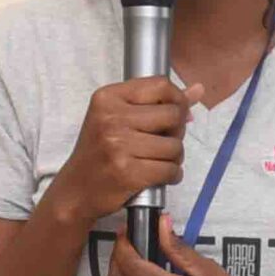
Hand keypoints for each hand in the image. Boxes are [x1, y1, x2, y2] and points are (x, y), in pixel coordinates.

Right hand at [45, 77, 206, 225]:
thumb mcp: (118, 118)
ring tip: (160, 161)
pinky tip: (161, 175)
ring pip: (175, 146)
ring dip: (175, 157)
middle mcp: (111, 118)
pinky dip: (173, 175)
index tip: (176, 114)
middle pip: (173, 115)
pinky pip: (170, 170)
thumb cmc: (100, 152)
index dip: (178, 100)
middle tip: (165, 141)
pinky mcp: (127, 173)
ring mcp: (118, 146)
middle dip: (178, 131)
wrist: (76, 189)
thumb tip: (198, 90)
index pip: (161, 86)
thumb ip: (157, 102)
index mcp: (108, 98)